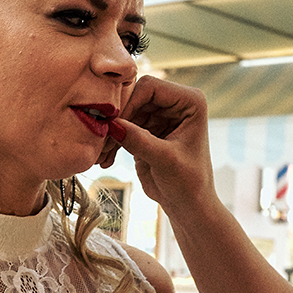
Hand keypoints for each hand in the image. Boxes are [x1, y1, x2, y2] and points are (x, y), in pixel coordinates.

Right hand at [103, 76, 219, 216]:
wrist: (187, 205)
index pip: (151, 87)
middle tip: (102, 140)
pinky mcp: (146, 129)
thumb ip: (139, 141)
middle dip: (118, 118)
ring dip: (112, 132)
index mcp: (190, 101)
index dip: (130, 102)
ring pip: (125, 111)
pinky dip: (113, 141)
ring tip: (102, 155)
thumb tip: (111, 124)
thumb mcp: (165, 161)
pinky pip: (122, 126)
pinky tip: (106, 159)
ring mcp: (159, 115)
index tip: (115, 124)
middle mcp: (175, 103)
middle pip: (134, 96)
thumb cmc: (188, 184)